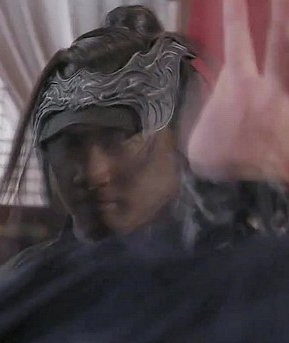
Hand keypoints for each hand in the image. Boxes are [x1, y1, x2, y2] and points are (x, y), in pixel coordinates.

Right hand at [187, 0, 288, 182]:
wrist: (248, 191)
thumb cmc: (219, 159)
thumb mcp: (198, 129)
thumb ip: (206, 102)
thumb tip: (209, 84)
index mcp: (238, 85)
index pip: (237, 37)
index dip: (235, 11)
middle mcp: (267, 85)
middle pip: (280, 36)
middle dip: (281, 10)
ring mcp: (285, 97)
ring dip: (288, 32)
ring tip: (288, 12)